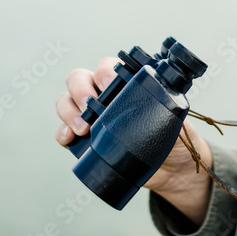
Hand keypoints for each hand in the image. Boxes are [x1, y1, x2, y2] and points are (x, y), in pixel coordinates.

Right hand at [55, 58, 213, 223]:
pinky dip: (62, 132)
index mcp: (125, 84)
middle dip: (81, 89)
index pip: (106, 66)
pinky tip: (69, 138)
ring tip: (82, 127)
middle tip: (91, 105)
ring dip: (69, 111)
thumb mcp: (173, 116)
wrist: (173, 169)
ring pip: (66, 101)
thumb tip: (161, 95)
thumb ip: (166, 103)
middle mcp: (103, 96)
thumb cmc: (175, 136)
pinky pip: (63, 131)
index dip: (104, 71)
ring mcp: (91, 117)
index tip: (110, 84)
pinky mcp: (84, 141)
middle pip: (79, 78)